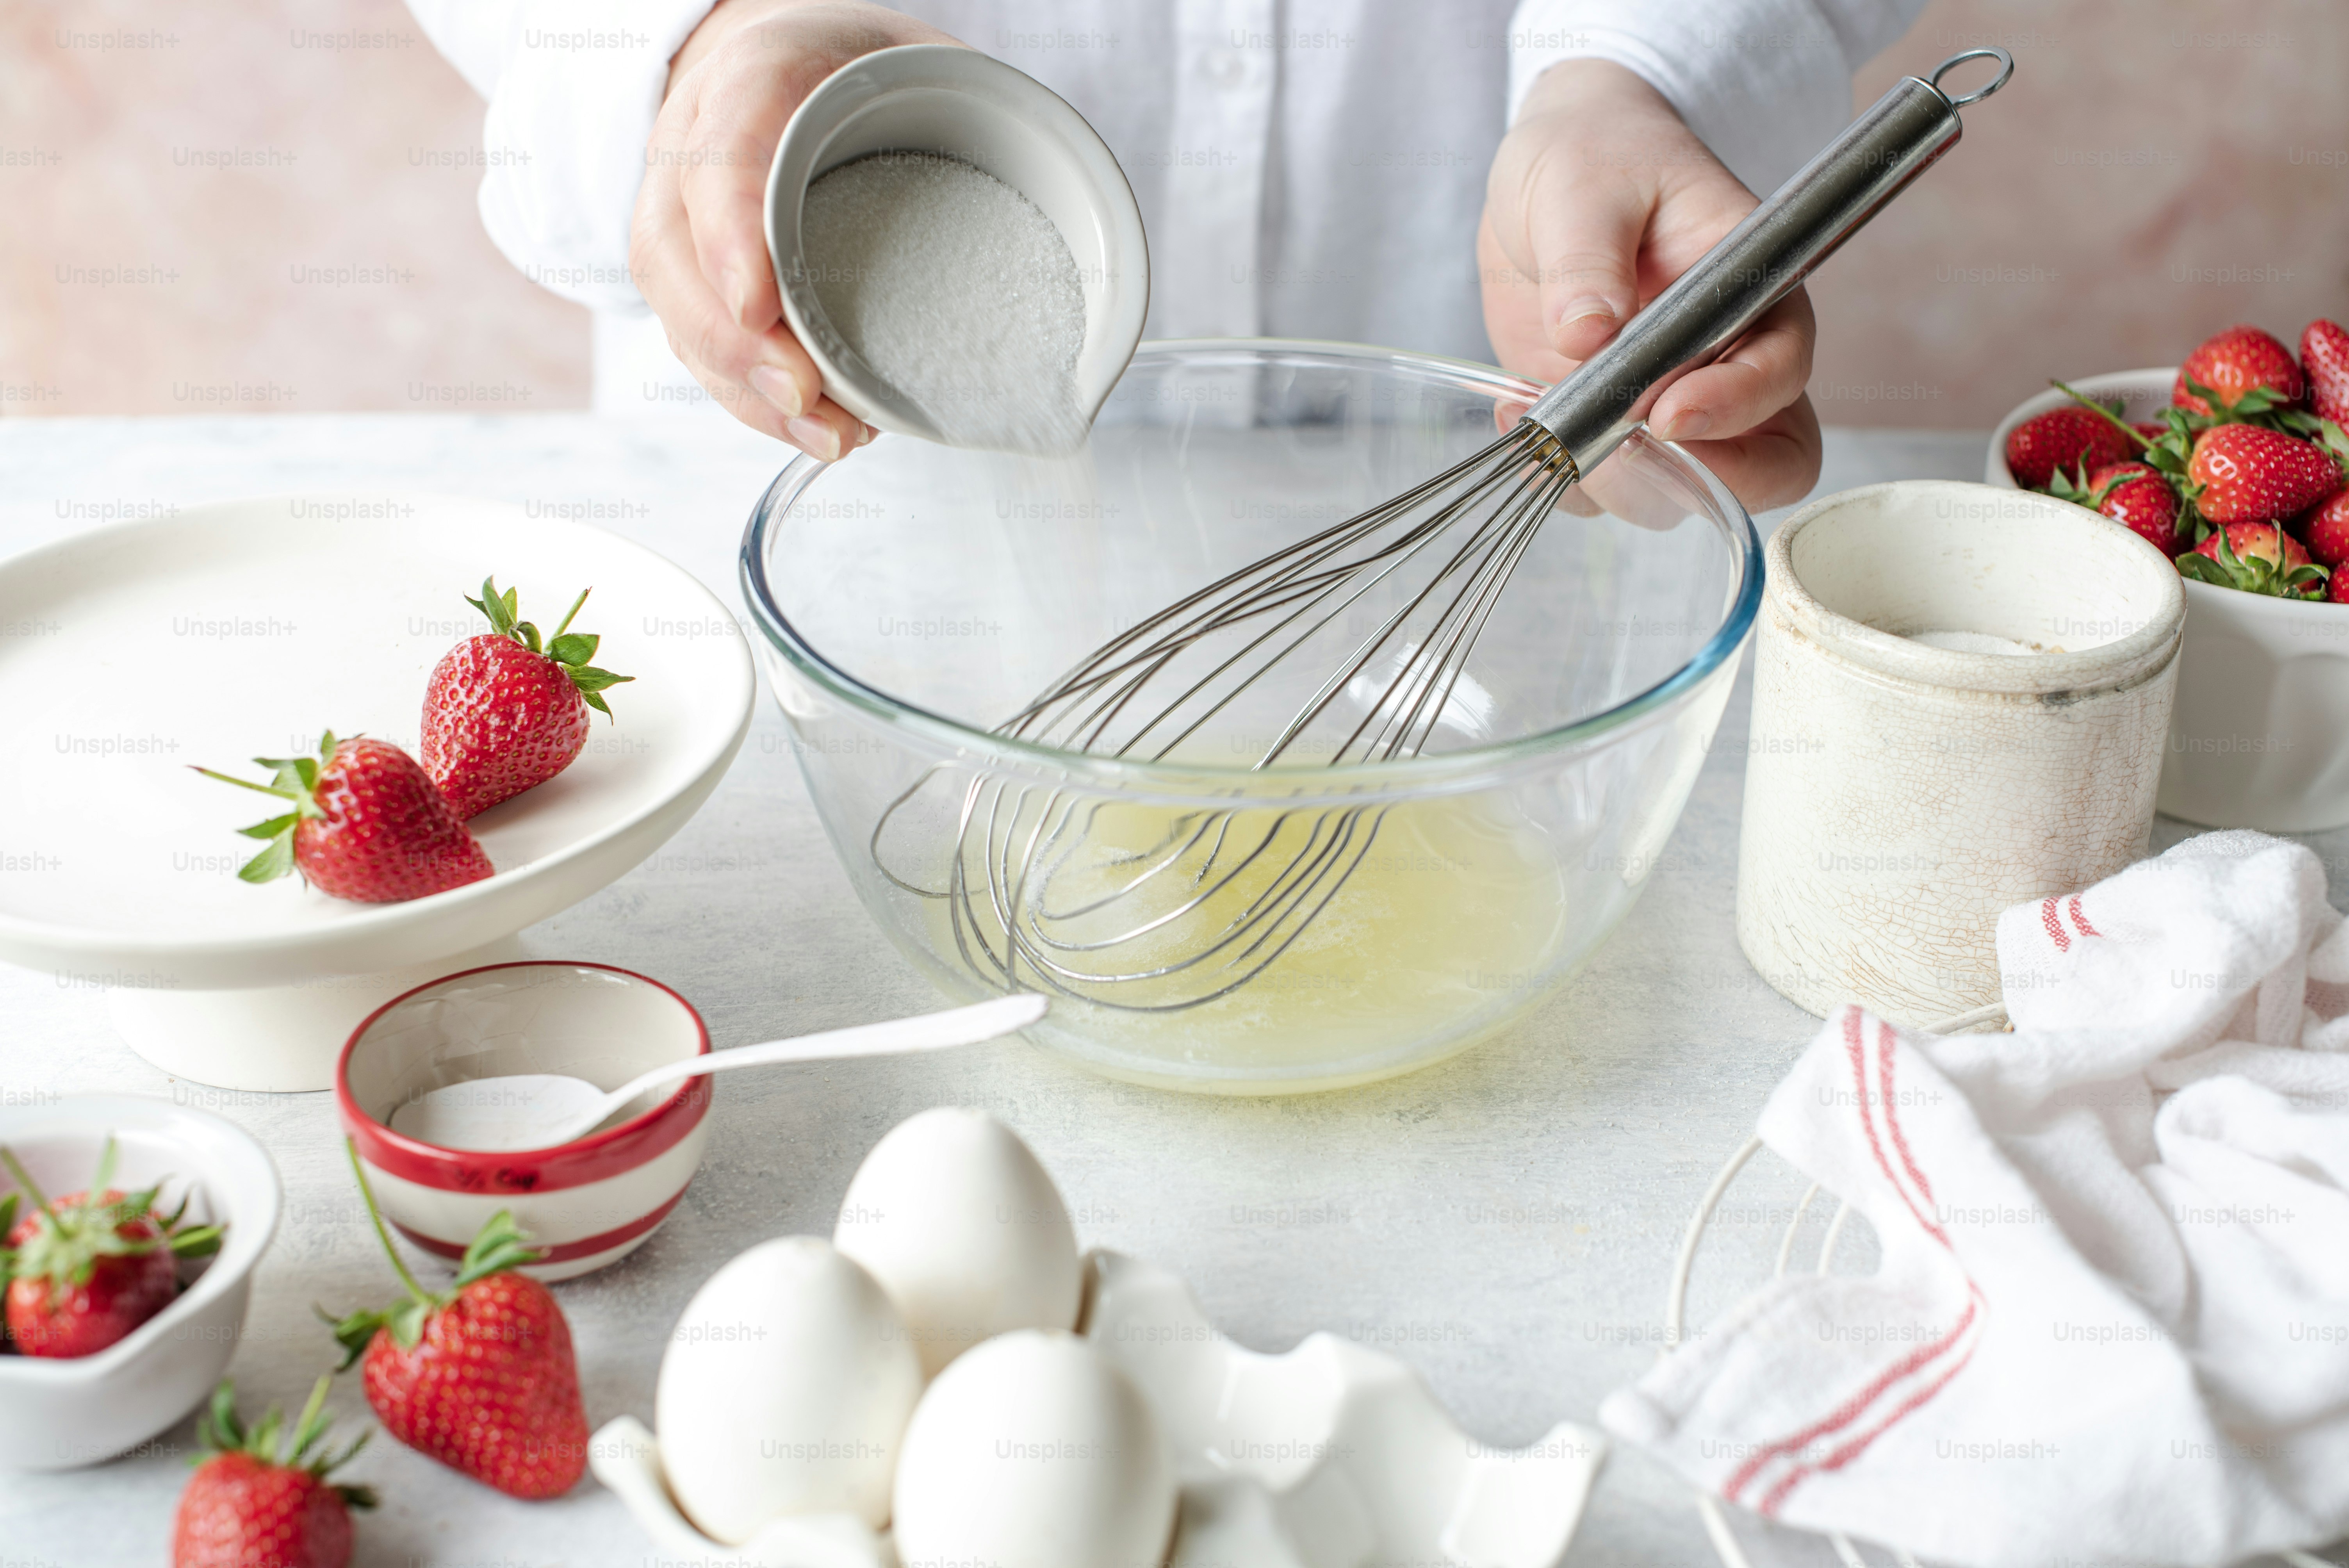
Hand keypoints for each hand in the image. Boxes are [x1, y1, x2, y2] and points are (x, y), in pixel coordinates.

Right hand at [633, 0, 960, 457]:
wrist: (793, 70)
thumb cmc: (860, 72)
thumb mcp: (922, 60)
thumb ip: (967, 111)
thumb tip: (1060, 192)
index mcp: (754, 73)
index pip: (723, 147)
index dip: (730, 229)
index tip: (760, 303)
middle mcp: (695, 145)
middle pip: (675, 249)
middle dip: (737, 339)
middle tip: (803, 395)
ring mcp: (681, 214)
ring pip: (680, 309)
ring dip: (747, 387)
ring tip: (826, 433)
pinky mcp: (691, 274)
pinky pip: (700, 344)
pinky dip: (751, 397)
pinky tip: (812, 425)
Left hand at [1478, 60, 1821, 509]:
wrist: (1554, 168)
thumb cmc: (1596, 155)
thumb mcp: (1585, 186)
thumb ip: (1589, 259)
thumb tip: (1586, 333)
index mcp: (1752, 288)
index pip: (1782, 370)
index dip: (1737, 406)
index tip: (1667, 412)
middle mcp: (1729, 358)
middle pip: (1768, 460)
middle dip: (1703, 479)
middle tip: (1617, 449)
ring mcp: (1672, 397)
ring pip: (1683, 489)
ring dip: (1616, 482)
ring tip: (1544, 421)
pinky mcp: (1612, 418)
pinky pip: (1605, 481)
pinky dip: (1564, 473)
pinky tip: (1516, 412)